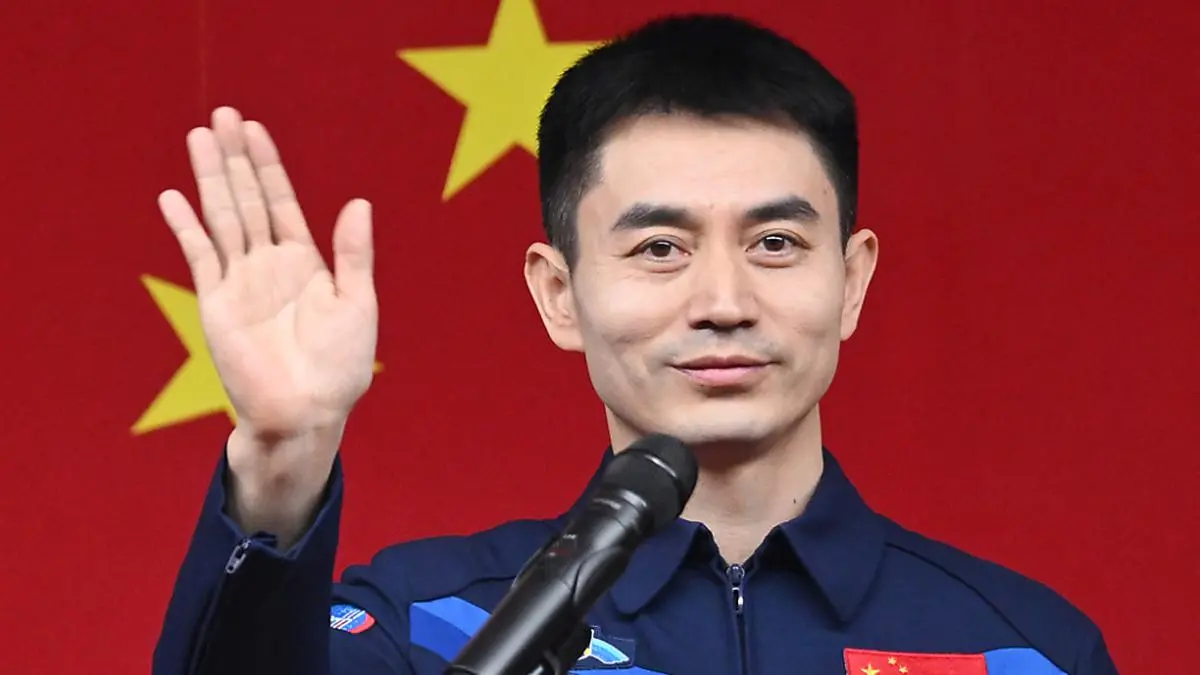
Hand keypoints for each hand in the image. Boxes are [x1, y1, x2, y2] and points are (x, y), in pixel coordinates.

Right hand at [159, 106, 376, 456]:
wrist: (307, 412)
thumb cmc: (340, 366)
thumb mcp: (357, 303)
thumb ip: (352, 254)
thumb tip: (359, 202)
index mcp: (305, 263)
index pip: (281, 201)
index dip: (268, 165)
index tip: (255, 129)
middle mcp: (269, 265)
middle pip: (247, 199)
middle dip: (235, 158)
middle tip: (222, 116)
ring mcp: (240, 281)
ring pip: (222, 217)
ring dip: (210, 179)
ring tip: (198, 137)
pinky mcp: (216, 303)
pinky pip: (200, 255)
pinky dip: (186, 226)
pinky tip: (173, 197)